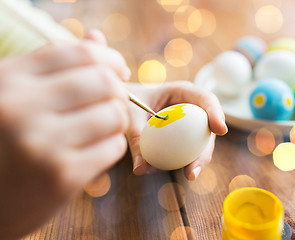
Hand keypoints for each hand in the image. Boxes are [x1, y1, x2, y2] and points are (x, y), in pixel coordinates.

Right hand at [0, 40, 129, 238]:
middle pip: (104, 82)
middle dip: (119, 92)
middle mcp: (21, 107)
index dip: (110, 59)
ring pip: (114, 114)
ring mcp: (41, 144)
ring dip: (117, 121)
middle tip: (114, 103)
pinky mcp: (61, 177)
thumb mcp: (17, 94)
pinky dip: (112, 146)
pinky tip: (94, 151)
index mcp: (9, 79)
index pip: (82, 54)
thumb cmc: (7, 140)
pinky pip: (113, 147)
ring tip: (103, 128)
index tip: (119, 71)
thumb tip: (98, 38)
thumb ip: (56, 66)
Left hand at [125, 81, 227, 180]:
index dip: (216, 113)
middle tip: (197, 166)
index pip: (206, 99)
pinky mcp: (183, 139)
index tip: (220, 130)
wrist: (124, 104)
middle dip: (206, 149)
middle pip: (207, 128)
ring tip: (190, 175)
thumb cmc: (128, 101)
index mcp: (182, 92)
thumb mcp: (130, 115)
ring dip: (197, 161)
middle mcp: (190, 109)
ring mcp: (188, 125)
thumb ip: (136, 137)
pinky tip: (177, 173)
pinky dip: (183, 163)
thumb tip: (141, 169)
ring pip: (200, 144)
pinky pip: (187, 152)